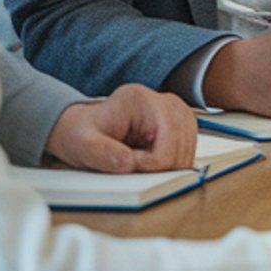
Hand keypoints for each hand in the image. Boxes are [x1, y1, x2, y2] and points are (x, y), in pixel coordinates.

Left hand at [45, 83, 196, 173]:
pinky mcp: (179, 124)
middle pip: (182, 143)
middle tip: (136, 170)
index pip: (168, 136)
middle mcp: (164, 101)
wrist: (84, 130)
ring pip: (189, 148)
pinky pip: (187, 150)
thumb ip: (102, 154)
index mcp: (141, 99)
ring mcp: (175, 112)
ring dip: (168, 166)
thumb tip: (128, 162)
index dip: (154, 162)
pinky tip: (151, 163)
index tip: (132, 168)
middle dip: (162, 166)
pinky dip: (171, 163)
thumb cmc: (84, 134)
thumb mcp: (82, 145)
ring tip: (141, 165)